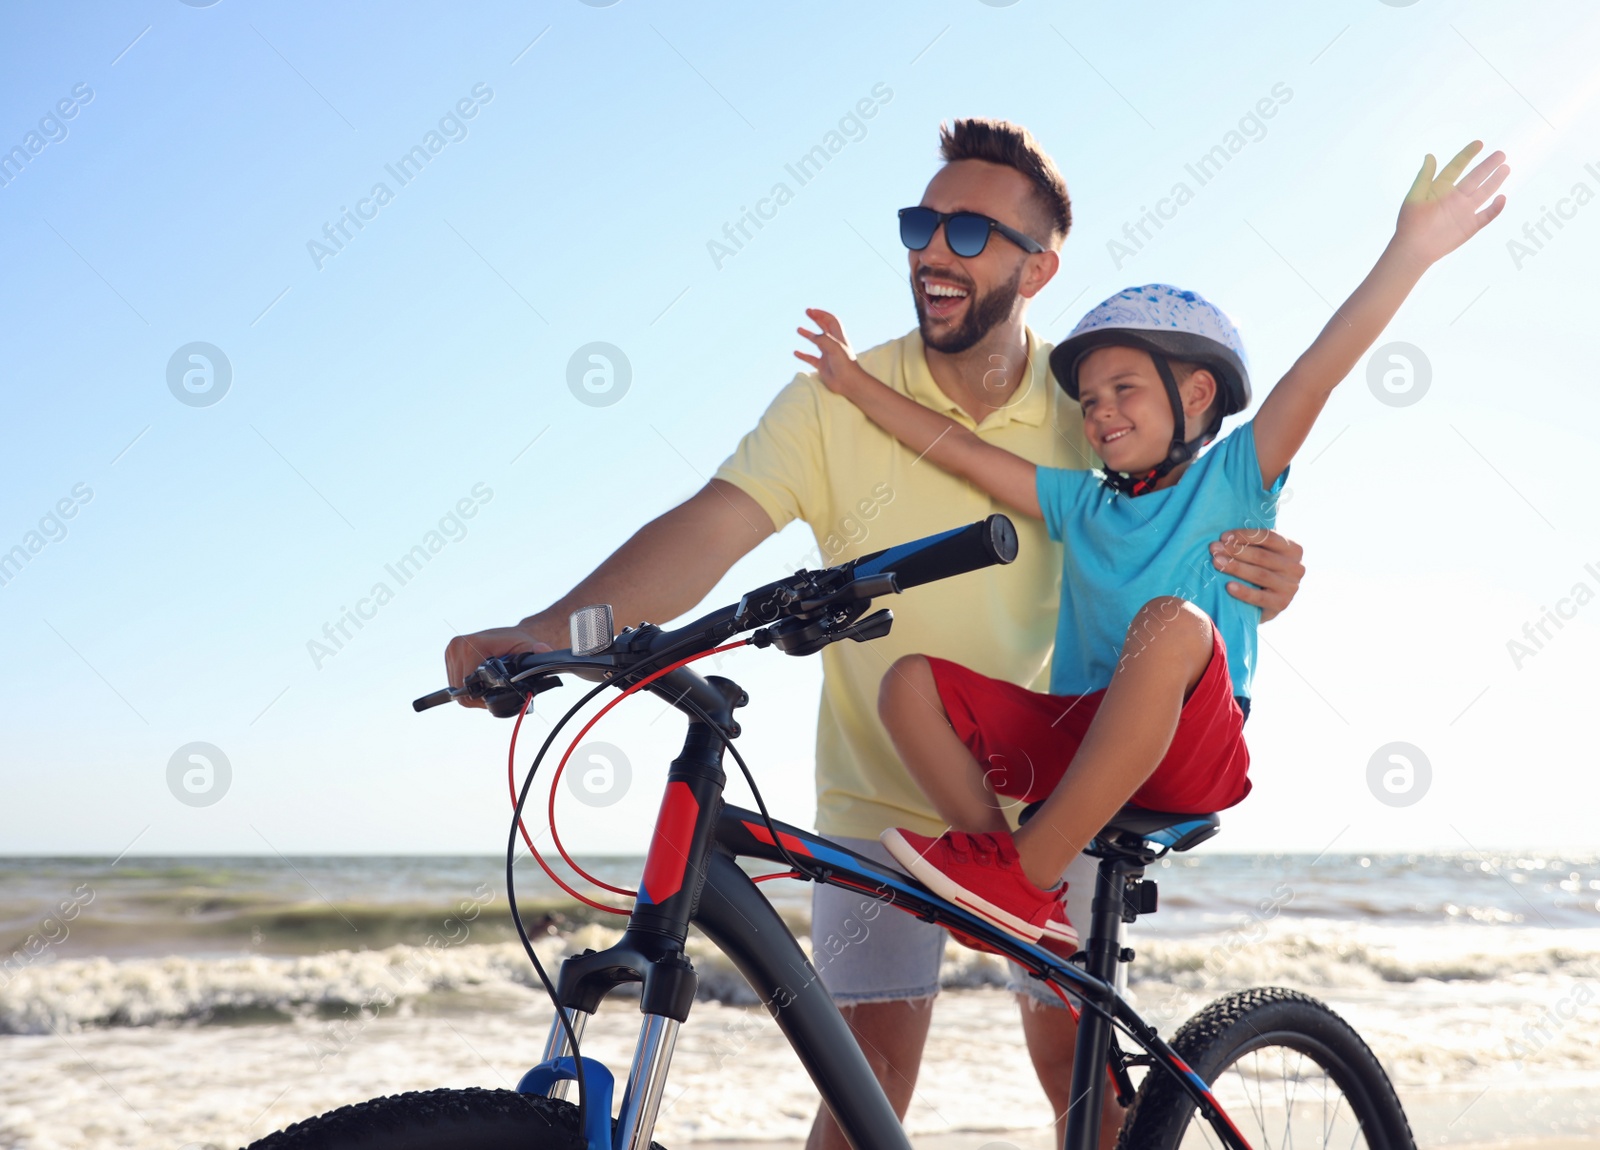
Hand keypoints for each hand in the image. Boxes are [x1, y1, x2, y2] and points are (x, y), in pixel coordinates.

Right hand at [444, 625, 550, 708]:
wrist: (511, 635)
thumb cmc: (520, 644)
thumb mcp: (529, 648)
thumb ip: (538, 652)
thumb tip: (544, 650)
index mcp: (472, 645)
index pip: (469, 686)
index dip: (484, 697)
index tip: (499, 694)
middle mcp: (458, 646)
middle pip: (461, 690)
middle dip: (479, 697)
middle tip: (496, 692)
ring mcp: (451, 650)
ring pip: (456, 688)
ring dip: (473, 693)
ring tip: (490, 685)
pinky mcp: (450, 655)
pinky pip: (454, 682)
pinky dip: (468, 686)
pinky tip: (482, 681)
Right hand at [794, 308, 865, 394]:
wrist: (849, 383)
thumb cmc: (845, 365)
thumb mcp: (835, 348)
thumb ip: (823, 339)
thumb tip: (813, 336)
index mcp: (838, 338)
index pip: (831, 320)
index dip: (822, 314)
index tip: (812, 311)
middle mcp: (833, 344)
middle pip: (824, 327)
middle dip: (816, 318)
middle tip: (807, 312)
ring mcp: (827, 355)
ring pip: (816, 341)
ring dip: (808, 334)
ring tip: (798, 329)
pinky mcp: (822, 366)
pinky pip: (811, 358)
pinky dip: (803, 355)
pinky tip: (795, 352)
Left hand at [1211, 529, 1304, 622]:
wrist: (1265, 603)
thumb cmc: (1259, 570)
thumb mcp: (1262, 553)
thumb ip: (1252, 543)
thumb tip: (1225, 536)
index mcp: (1293, 549)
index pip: (1269, 537)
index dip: (1245, 536)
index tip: (1223, 536)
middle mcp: (1296, 567)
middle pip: (1262, 556)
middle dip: (1235, 551)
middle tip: (1214, 548)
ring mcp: (1291, 587)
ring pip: (1260, 575)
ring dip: (1235, 568)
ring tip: (1216, 562)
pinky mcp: (1282, 604)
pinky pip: (1260, 597)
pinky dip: (1243, 591)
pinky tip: (1228, 586)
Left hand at [1393, 141, 1508, 265]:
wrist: (1413, 249)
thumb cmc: (1409, 223)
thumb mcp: (1415, 196)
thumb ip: (1424, 177)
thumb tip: (1430, 156)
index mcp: (1441, 188)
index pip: (1457, 167)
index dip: (1467, 155)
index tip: (1479, 144)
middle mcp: (1455, 196)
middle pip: (1475, 177)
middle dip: (1487, 166)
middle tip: (1500, 154)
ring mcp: (1464, 210)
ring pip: (1484, 192)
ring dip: (1495, 181)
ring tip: (1505, 168)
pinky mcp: (1470, 226)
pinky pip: (1487, 215)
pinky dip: (1496, 208)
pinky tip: (1502, 198)